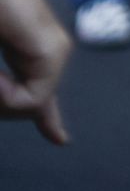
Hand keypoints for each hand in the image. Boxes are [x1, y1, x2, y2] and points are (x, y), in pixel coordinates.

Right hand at [0, 9, 70, 144]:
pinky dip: (6, 95)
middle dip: (2, 103)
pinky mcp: (55, 50)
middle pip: (26, 108)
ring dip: (1, 99)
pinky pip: (33, 99)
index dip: (48, 120)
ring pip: (28, 107)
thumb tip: (40, 117)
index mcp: (27, 51)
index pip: (39, 93)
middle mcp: (47, 51)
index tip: (62, 140)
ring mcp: (54, 50)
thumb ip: (6, 91)